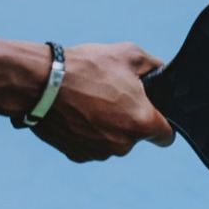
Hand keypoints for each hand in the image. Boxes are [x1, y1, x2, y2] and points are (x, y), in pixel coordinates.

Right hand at [29, 43, 174, 162]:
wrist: (41, 83)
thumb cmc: (88, 67)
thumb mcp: (130, 54)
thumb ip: (154, 66)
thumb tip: (162, 71)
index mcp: (142, 123)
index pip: (166, 135)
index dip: (163, 122)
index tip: (152, 111)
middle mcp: (123, 145)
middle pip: (137, 135)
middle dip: (131, 117)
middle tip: (114, 94)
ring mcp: (99, 152)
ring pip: (114, 140)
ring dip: (109, 125)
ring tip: (92, 99)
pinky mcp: (77, 155)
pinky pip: (92, 144)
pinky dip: (88, 131)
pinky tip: (78, 111)